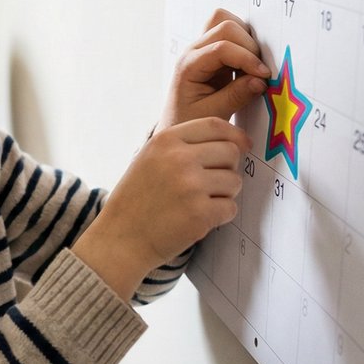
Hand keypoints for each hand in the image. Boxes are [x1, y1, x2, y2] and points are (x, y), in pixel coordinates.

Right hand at [74, 117, 250, 299]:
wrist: (120, 238)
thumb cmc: (136, 199)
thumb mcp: (149, 158)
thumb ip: (183, 146)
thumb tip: (231, 140)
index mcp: (166, 141)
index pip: (214, 125)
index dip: (234, 134)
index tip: (243, 144)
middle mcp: (179, 159)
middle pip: (231, 152)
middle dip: (229, 168)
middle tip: (213, 182)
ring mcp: (191, 186)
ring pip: (235, 181)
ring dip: (225, 194)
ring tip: (200, 202)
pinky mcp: (201, 214)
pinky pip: (231, 208)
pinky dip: (220, 215)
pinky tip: (199, 218)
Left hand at [161, 9, 269, 129]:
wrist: (177, 124)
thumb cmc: (189, 120)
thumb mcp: (212, 114)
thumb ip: (236, 96)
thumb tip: (261, 80)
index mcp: (189, 65)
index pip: (221, 48)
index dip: (247, 58)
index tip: (264, 75)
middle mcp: (194, 51)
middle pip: (226, 26)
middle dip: (249, 45)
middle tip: (259, 71)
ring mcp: (203, 48)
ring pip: (227, 23)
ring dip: (246, 40)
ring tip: (252, 67)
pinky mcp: (214, 52)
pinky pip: (232, 35)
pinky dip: (245, 45)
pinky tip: (248, 67)